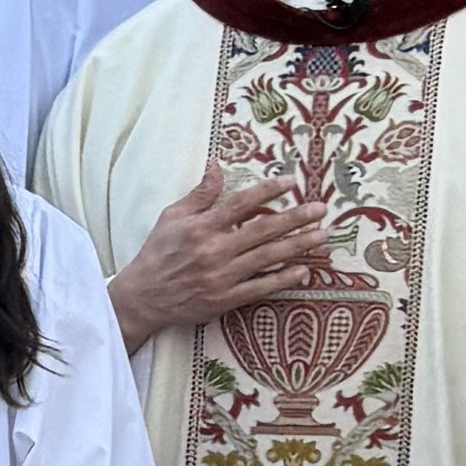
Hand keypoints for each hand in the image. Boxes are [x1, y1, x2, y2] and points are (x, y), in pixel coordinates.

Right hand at [110, 169, 337, 350]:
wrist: (143, 297)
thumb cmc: (158, 253)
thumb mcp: (171, 217)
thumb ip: (199, 194)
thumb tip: (217, 165)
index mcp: (201, 227)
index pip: (241, 204)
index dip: (268, 191)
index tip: (291, 181)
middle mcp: (214, 250)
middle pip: (263, 230)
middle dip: (295, 218)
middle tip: (321, 209)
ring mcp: (222, 276)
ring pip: (268, 258)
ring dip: (298, 246)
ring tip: (322, 235)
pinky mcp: (225, 299)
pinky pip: (261, 288)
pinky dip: (283, 280)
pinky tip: (304, 270)